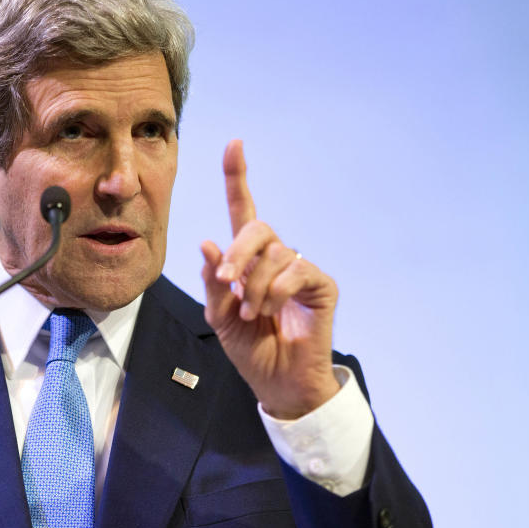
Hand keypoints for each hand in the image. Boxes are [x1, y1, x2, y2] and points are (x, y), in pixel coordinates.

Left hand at [200, 140, 339, 419]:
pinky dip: (278, 291)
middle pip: (257, 227)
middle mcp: (274, 258)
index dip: (238, 178)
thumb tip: (207, 243)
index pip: (242, 210)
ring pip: (274, 252)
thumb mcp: (220, 317)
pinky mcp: (321, 285)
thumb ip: (214, 282)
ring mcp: (300, 270)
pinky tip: (272, 311)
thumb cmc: (251, 348)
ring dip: (255, 285)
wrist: (278, 383)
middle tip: (228, 283)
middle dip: (238, 252)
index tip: (235, 144)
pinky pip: (297, 270)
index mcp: (247, 261)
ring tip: (253, 313)